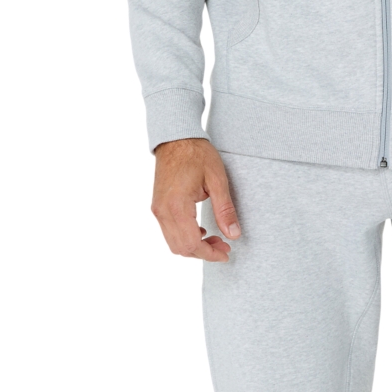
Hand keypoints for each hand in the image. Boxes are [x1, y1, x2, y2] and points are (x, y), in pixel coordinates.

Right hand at [150, 137, 241, 261]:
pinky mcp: (157, 206)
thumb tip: (234, 235)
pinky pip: (168, 232)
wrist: (176, 137)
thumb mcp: (217, 179)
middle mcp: (162, 211)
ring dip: (193, 246)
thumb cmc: (197, 154)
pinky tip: (201, 230)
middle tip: (224, 246)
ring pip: (173, 243)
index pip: (192, 244)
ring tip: (215, 239)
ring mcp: (158, 209)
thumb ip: (225, 209)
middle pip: (181, 248)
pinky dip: (184, 237)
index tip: (226, 253)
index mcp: (177, 206)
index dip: (210, 254)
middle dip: (203, 252)